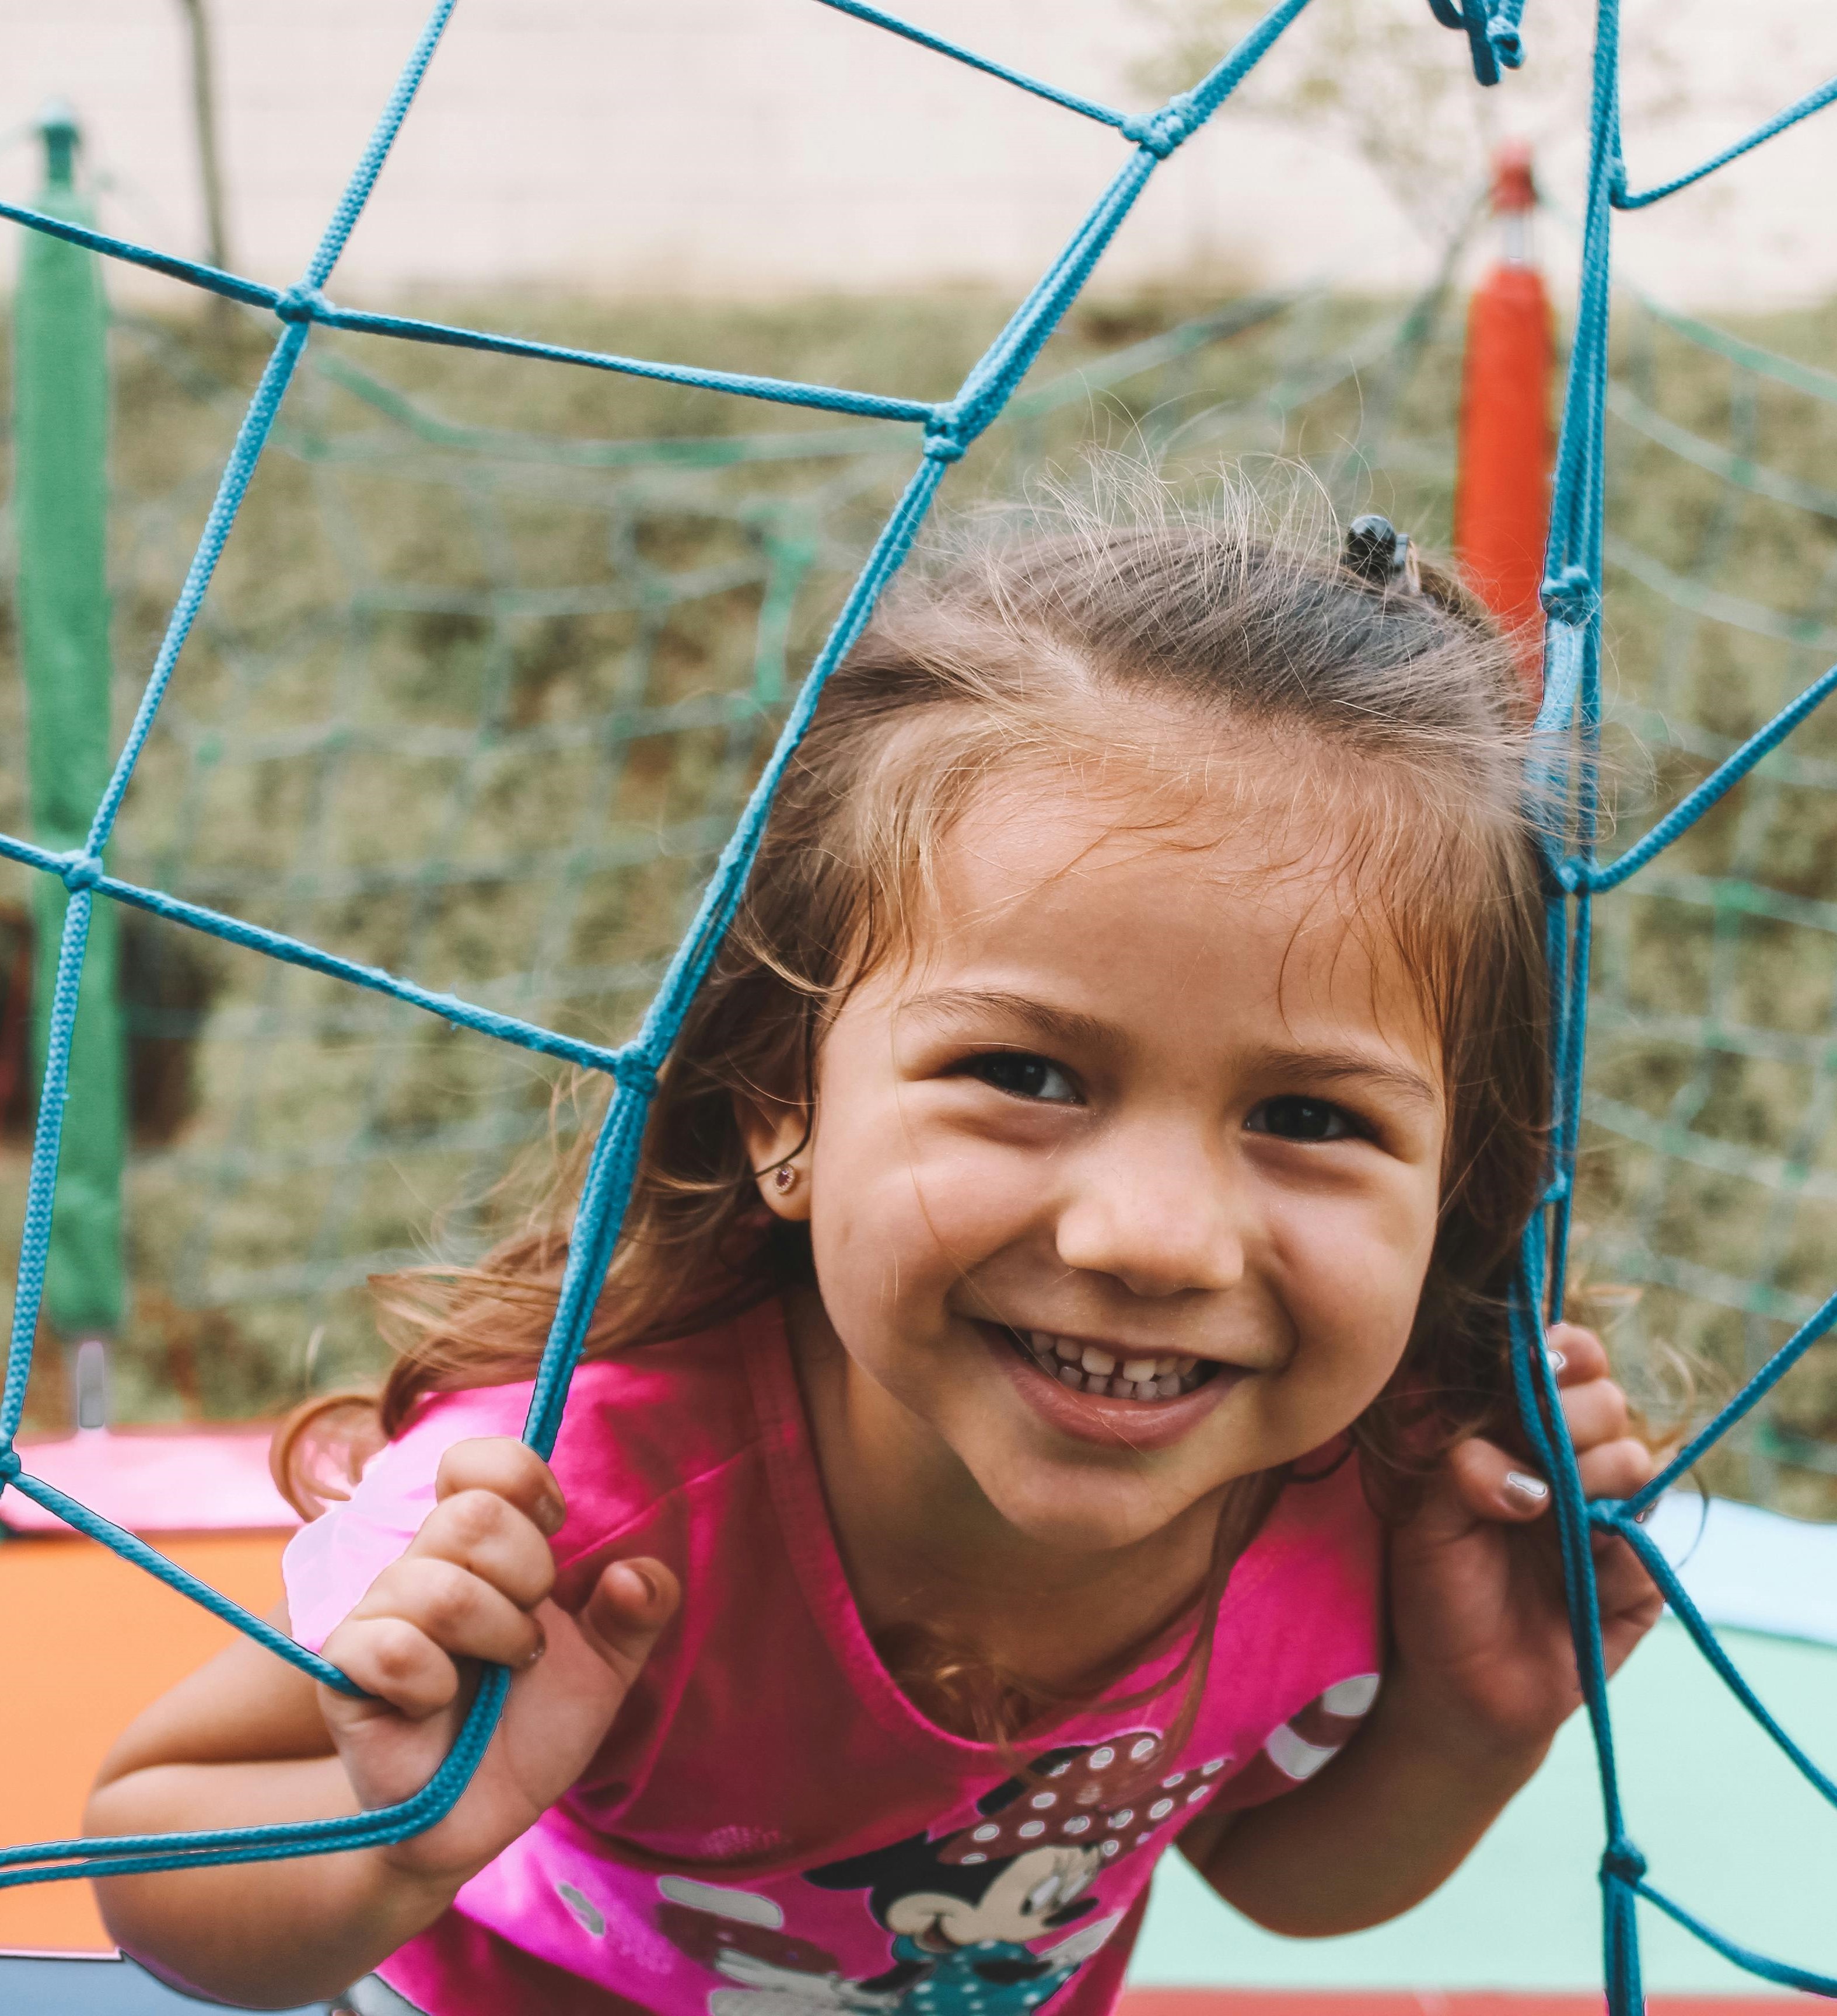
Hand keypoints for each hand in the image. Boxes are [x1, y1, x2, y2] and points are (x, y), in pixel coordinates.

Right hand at [316, 1436, 678, 1892]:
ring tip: (506, 1670)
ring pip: (437, 1584)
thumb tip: (638, 1572)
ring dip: (497, 1634)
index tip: (556, 1526)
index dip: (522, 1478)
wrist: (483, 1816)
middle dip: (529, 1573)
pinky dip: (435, 1680)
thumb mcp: (607, 1667)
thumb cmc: (534, 1728)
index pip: (474, 1462)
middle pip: (471, 1514)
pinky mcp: (346, 1675)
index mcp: (476, 1548)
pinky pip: (389, 1645)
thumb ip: (637, 1612)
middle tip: (533, 1632)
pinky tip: (440, 1703)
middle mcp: (420, 1567)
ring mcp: (376, 1617)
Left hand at [1382, 1323, 1661, 1771]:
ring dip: (1589, 1476)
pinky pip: (1644, 1542)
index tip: (1538, 1367)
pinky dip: (1609, 1553)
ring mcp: (1610, 1514)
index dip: (1563, 1352)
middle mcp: (1571, 1462)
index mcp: (1518, 1431)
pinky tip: (1576, 1574)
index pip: (1564, 1361)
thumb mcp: (1424, 1519)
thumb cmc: (1434, 1589)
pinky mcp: (1637, 1574)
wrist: (1459, 1689)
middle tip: (1536, 1453)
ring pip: (1635, 1459)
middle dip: (1571, 1416)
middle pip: (1606, 1399)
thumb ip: (1459, 1469)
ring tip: (1542, 1515)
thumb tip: (1516, 1469)